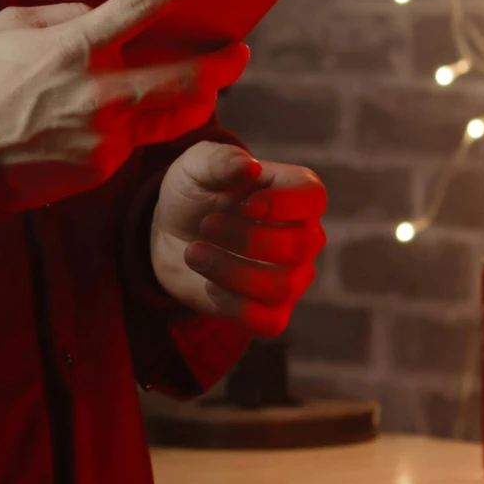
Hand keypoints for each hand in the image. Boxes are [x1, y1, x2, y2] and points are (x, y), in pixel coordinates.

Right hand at [0, 0, 249, 216]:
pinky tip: (125, 120)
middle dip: (224, 62)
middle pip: (188, 75)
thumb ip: (65, 14)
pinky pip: (135, 141)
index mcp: (76, 44)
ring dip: (198, 99)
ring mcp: (105, 133)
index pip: (146, 3)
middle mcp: (100, 90)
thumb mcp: (12, 27)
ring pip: (175, 115)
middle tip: (239, 52)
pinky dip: (138, 127)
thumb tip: (98, 13)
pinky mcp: (101, 167)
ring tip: (204, 88)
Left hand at [149, 141, 326, 332]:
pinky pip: (270, 321)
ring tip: (193, 252)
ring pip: (282, 286)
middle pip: (301, 245)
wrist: (169, 231)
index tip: (244, 205)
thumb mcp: (197, 165)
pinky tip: (208, 284)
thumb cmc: (195, 191)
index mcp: (294, 193)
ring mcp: (291, 276)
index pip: (313, 197)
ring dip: (232, 270)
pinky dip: (235, 306)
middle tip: (206, 225)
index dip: (284, 203)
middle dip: (247, 238)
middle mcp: (303, 236)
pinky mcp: (270, 310)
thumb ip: (221, 161)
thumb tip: (250, 168)